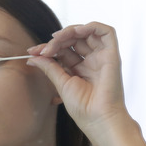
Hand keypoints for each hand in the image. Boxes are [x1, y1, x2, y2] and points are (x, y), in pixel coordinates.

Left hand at [26, 22, 130, 137]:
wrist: (98, 119)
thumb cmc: (82, 107)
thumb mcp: (61, 84)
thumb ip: (49, 67)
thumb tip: (32, 57)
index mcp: (79, 69)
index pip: (63, 50)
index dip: (48, 48)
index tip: (32, 52)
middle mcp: (91, 61)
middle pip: (73, 40)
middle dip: (56, 41)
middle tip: (43, 50)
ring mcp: (102, 57)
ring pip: (87, 33)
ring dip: (70, 32)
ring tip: (56, 40)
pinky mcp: (112, 55)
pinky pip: (107, 32)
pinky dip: (91, 26)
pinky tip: (76, 32)